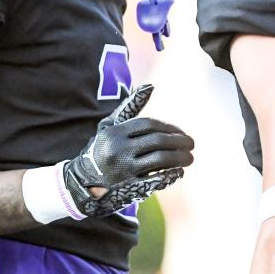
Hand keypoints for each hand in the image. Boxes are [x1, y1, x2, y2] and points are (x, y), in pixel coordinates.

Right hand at [62, 84, 193, 216]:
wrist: (82, 181)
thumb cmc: (102, 148)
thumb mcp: (110, 126)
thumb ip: (130, 108)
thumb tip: (150, 86)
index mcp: (115, 133)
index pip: (149, 125)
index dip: (168, 127)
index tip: (179, 131)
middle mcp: (119, 150)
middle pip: (157, 141)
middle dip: (179, 141)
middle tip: (192, 143)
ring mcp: (124, 169)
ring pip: (160, 160)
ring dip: (179, 158)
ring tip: (190, 157)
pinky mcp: (128, 188)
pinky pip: (155, 180)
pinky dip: (170, 175)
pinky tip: (179, 171)